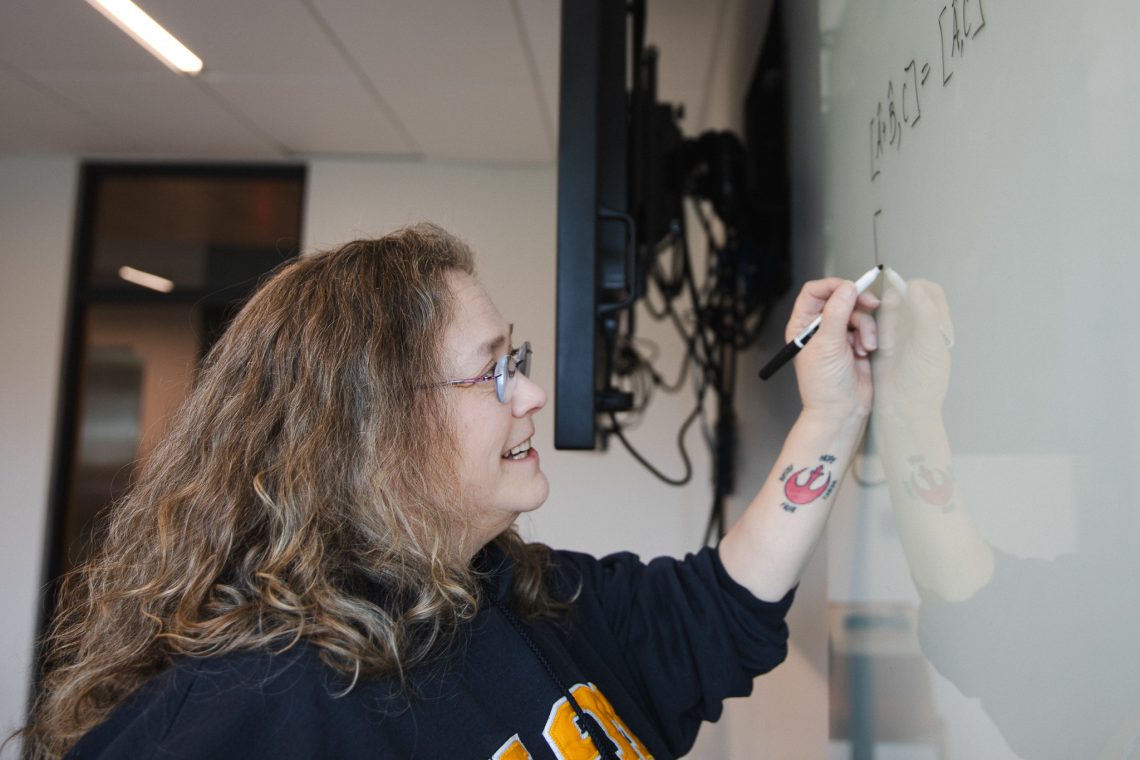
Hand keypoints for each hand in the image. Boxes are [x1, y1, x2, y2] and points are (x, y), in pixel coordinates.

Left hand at [788, 278, 878, 422]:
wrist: (842, 411)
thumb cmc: (824, 385)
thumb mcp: (828, 344)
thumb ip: (837, 313)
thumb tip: (847, 288)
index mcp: (802, 325)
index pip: (814, 292)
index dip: (833, 286)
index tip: (851, 288)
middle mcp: (818, 327)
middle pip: (840, 298)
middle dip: (856, 304)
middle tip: (871, 305)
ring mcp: (838, 335)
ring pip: (857, 312)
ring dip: (865, 327)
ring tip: (865, 346)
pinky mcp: (855, 343)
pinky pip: (866, 327)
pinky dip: (869, 336)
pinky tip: (866, 352)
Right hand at [872, 277, 952, 417]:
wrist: (901, 410)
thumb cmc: (921, 383)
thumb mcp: (929, 345)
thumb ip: (926, 313)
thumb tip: (915, 285)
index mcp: (936, 326)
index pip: (931, 293)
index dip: (917, 287)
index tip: (903, 290)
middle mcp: (918, 328)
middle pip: (906, 297)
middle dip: (893, 297)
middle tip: (883, 305)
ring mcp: (899, 336)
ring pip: (888, 310)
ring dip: (879, 312)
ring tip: (876, 322)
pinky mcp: (881, 344)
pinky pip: (874, 324)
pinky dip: (869, 324)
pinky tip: (867, 333)